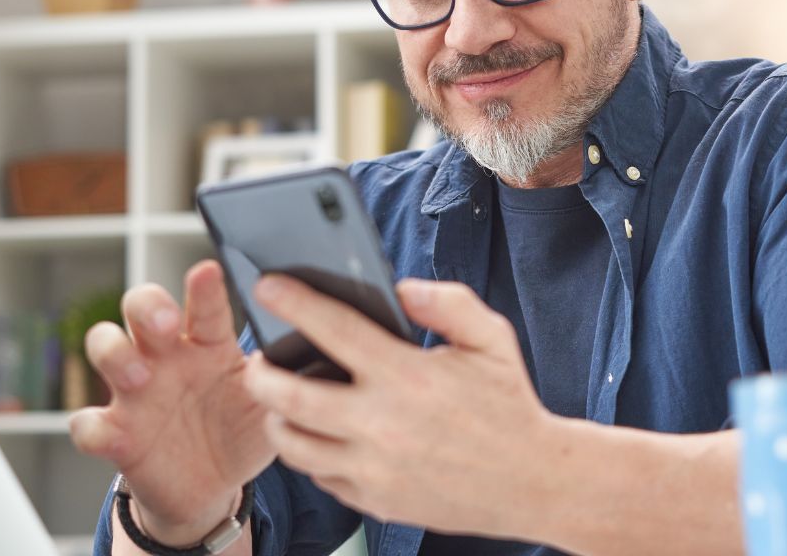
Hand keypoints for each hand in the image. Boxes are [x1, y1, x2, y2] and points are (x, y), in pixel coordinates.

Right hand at [69, 260, 274, 544]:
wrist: (215, 487)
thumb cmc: (243, 430)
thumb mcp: (269, 404)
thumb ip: (281, 377)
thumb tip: (306, 349)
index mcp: (209, 345)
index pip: (205, 307)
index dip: (204, 289)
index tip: (207, 271)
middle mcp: (168, 357)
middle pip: (141, 307)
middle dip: (148, 306)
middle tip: (167, 324)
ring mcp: (136, 392)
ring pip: (105, 347)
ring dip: (116, 354)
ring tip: (139, 376)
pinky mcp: (116, 433)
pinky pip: (87, 422)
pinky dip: (90, 426)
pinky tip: (109, 432)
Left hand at [242, 276, 556, 537]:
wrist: (531, 481)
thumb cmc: (509, 404)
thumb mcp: (492, 338)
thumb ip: (448, 303)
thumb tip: (401, 289)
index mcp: (408, 376)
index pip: (334, 330)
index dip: (294, 303)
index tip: (268, 286)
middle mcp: (382, 424)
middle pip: (289, 397)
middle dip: (260, 372)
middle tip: (255, 358)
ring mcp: (374, 468)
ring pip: (293, 444)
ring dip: (275, 417)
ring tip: (278, 399)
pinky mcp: (374, 501)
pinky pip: (320, 475)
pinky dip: (309, 452)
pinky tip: (318, 433)